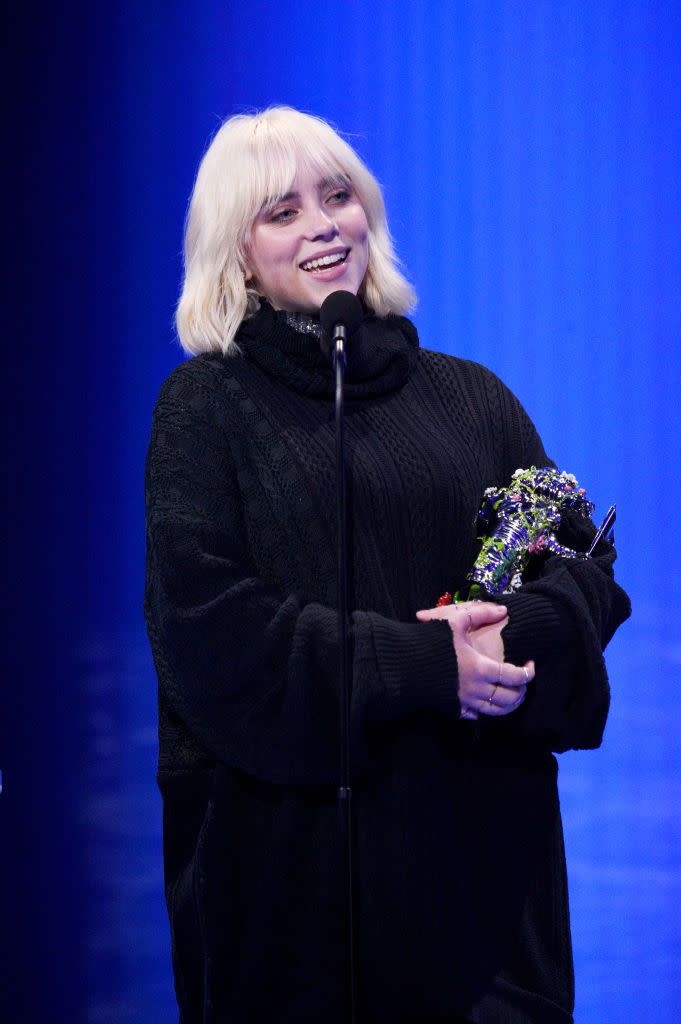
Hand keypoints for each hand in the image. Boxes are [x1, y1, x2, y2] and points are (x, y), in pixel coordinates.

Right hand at [416, 601, 533, 719]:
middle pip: (509, 698)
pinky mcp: (455, 710)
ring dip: (510, 705)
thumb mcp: (454, 621)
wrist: (402, 665)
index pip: (515, 677)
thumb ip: (480, 614)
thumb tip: (503, 610)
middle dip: (522, 691)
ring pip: (497, 712)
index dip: (528, 672)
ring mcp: (466, 702)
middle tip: (523, 681)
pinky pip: (478, 716)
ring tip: (512, 694)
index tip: (530, 664)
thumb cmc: (430, 641)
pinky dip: (488, 711)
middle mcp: (476, 689)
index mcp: (480, 668)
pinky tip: (488, 701)